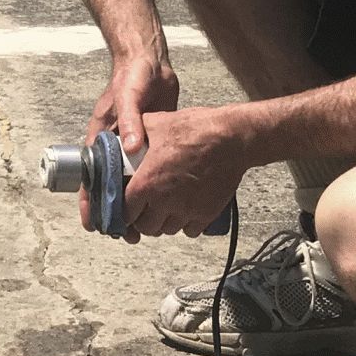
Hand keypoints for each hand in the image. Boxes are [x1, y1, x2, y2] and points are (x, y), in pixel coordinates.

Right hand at [86, 53, 178, 235]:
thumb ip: (130, 122)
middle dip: (115, 212)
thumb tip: (131, 149)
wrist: (151, 62)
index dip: (88, 202)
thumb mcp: (128, 98)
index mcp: (101, 138)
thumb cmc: (132, 77)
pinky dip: (152, 189)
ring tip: (145, 227)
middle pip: (110, 187)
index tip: (93, 224)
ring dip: (135, 204)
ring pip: (130, 184)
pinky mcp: (150, 145)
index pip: (89, 177)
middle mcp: (114, 147)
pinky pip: (149, 172)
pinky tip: (163, 204)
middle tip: (126, 234)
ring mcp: (132, 147)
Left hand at [121, 104, 244, 239]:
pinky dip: (186, 225)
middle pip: (146, 227)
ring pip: (167, 231)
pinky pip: (190, 231)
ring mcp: (187, 210)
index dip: (125, 210)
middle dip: (144, 219)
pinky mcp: (206, 214)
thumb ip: (135, 133)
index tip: (129, 206)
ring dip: (164, 222)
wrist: (232, 138)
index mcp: (147, 182)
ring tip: (166, 208)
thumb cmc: (195, 129)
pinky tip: (186, 210)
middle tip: (147, 208)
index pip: (126, 212)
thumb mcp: (156, 123)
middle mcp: (165, 201)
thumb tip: (124, 136)